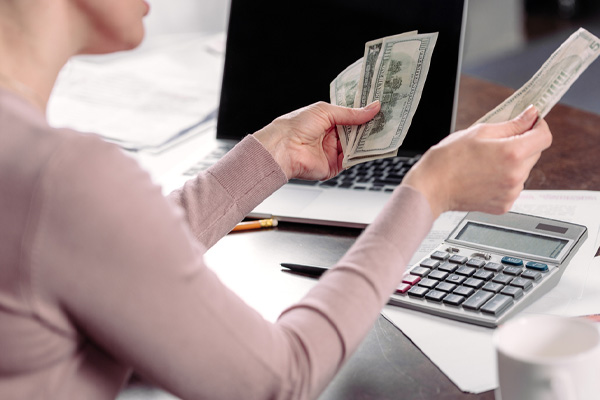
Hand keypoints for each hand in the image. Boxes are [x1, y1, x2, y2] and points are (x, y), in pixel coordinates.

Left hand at [253, 101, 380, 179]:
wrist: (284, 148)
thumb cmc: (296, 125)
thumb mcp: (326, 111)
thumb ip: (351, 113)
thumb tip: (373, 108)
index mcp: (327, 121)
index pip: (350, 117)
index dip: (364, 113)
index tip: (380, 108)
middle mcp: (331, 137)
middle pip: (356, 132)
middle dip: (370, 127)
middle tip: (387, 120)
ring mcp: (333, 152)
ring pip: (357, 146)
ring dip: (369, 140)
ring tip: (385, 131)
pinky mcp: (334, 166)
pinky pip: (352, 160)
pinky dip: (363, 154)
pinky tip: (373, 147)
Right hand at [402, 105, 551, 218]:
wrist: (431, 187)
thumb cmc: (448, 159)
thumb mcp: (479, 132)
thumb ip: (511, 124)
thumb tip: (531, 116)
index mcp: (512, 153)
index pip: (544, 137)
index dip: (538, 126)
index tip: (530, 123)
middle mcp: (516, 175)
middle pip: (535, 153)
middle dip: (522, 144)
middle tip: (496, 144)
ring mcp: (511, 192)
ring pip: (523, 170)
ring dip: (512, 164)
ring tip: (485, 163)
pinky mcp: (504, 204)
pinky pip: (513, 187)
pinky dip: (504, 180)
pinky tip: (484, 177)